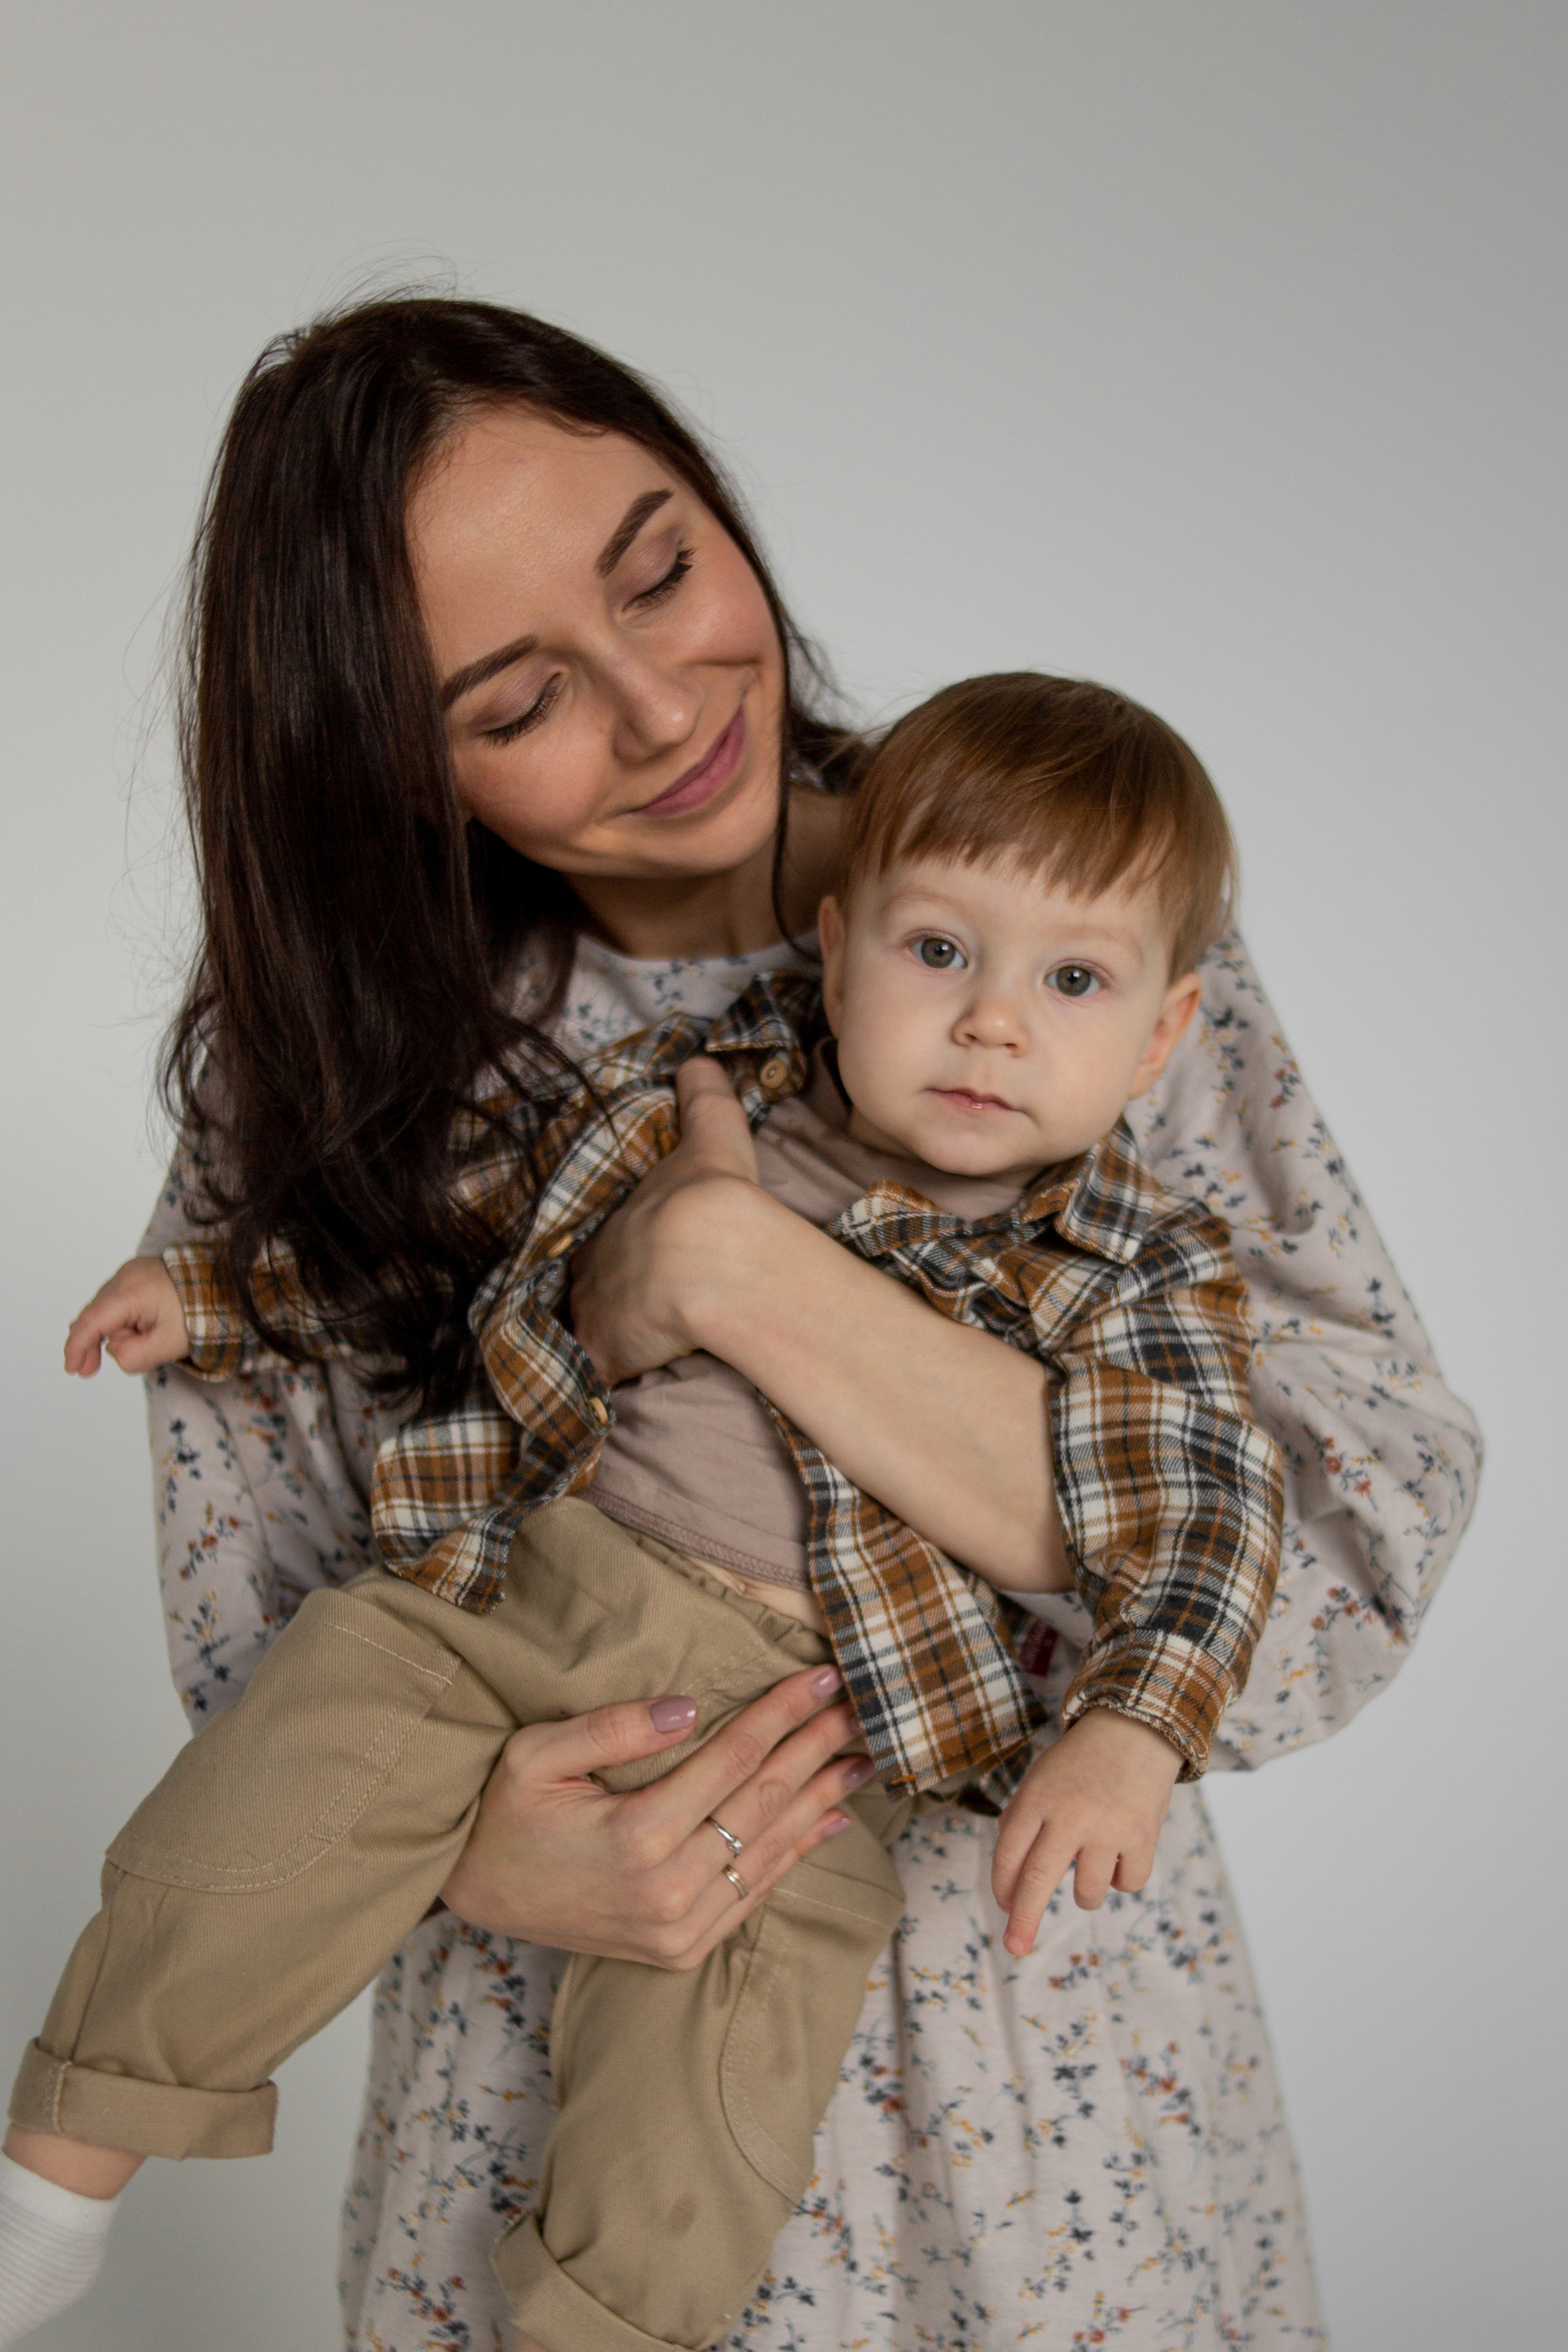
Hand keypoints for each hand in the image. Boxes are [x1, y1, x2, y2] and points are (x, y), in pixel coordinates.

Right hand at [64, 1257, 189, 1376]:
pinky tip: (133, 1331)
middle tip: (87, 1370)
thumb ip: (134, 1356)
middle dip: (90, 1343)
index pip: (92, 1321)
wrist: (222, 1286)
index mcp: (132, 1292)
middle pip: (95, 1314)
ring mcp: (131, 1272)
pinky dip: (119, 1318)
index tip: (72, 1367)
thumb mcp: (168, 1346)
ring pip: (106, 1308)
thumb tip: (113, 1350)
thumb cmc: (201, 1314)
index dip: (77, 1346)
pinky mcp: (137, 1274)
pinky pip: (118, 1300)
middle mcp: (126, 1276)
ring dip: (110, 1331)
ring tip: (132, 1345)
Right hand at [439, 1660, 875, 1967]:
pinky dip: (796, 1854)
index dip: (783, 1713)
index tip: (823, 1675)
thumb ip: (612, 1730)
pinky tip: (831, 1820)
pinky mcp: (680, 1950)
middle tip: (863, 1706)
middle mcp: (667, 1891)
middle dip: (818, 1748)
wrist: (476, 1895)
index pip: (732, 1758)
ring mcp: (677, 1929)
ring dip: (823, 1801)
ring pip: (769, 1850)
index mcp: (635, 1837)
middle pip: (763, 1801)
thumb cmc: (503, 1812)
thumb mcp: (536, 1755)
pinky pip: (752, 1894)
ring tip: (865, 1758)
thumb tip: (688, 1708)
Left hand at [568, 1054, 769, 1386]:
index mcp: (614, 1223)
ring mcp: (594, 1315)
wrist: (711, 1250)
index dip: (614, 1255)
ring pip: (588, 1333)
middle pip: (587, 1289)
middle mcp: (593, 1268)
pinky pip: (594, 1379)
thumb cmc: (712, 1192)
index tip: (629, 1262)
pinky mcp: (605, 1354)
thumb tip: (697, 1058)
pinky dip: (596, 1387)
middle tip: (625, 1311)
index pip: (601, 1243)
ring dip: (600, 1343)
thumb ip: (703, 1099)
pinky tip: (602, 1400)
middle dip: (600, 1301)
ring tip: (619, 1357)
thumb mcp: (712, 1134)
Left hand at [991, 1709, 1183, 1956]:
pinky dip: (1122, 1876)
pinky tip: (1121, 1849)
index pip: (1008, 1854)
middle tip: (1014, 1948)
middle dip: (1023, 1921)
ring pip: (1087, 1893)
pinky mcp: (1144, 1838)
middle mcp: (1070, 1815)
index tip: (1002, 1906)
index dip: (1002, 1887)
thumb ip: (1021, 1826)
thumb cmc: (1079, 1765)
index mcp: (1038, 1798)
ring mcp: (1109, 1828)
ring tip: (1091, 1859)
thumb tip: (1009, 1889)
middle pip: (1038, 1880)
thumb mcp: (1040, 1782)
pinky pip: (1127, 1884)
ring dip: (1085, 1891)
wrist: (1135, 1730)